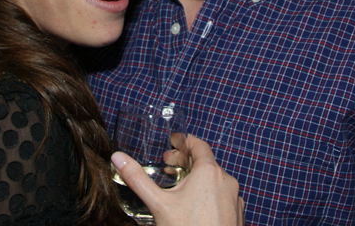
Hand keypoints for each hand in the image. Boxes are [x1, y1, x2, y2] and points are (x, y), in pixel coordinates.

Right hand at [111, 134, 243, 225]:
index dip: (183, 141)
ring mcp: (234, 198)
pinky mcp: (236, 213)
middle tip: (168, 165)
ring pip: (214, 179)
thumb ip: (137, 178)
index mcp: (209, 172)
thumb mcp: (158, 204)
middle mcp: (226, 181)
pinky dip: (208, 193)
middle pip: (205, 162)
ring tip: (179, 185)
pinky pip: (222, 195)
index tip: (173, 141)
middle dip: (185, 160)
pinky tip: (194, 205)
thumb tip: (118, 158)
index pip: (198, 145)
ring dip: (197, 177)